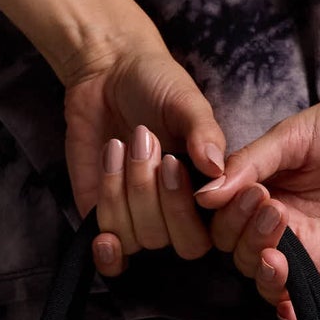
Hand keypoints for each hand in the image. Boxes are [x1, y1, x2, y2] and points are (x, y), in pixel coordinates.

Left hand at [60, 41, 228, 277]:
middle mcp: (177, 215)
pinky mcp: (104, 218)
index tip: (174, 163)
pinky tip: (104, 225)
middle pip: (176, 242)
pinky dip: (107, 244)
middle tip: (146, 139)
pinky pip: (110, 248)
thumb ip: (204, 132)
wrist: (107, 71)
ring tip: (121, 143)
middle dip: (156, 194)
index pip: (212, 234)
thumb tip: (216, 166)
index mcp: (207, 194)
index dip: (194, 211)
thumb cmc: (156, 84)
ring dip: (125, 190)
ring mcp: (139, 220)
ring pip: (138, 239)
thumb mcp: (186, 102)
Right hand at [192, 61, 319, 319]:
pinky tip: (291, 311)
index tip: (253, 197)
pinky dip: (306, 313)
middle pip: (250, 259)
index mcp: (270, 195)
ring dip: (270, 281)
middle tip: (274, 215)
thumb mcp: (294, 135)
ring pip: (281, 286)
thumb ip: (251, 164)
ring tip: (277, 262)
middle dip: (251, 246)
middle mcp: (293, 227)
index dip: (232, 221)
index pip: (231, 227)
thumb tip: (203, 194)